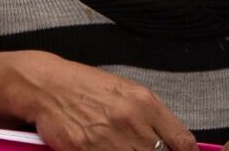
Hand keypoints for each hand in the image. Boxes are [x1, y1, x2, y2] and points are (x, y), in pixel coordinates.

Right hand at [12, 52, 196, 150]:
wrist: (45, 85)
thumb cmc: (85, 88)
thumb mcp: (125, 92)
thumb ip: (153, 118)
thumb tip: (176, 145)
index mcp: (144, 103)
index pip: (183, 143)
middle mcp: (130, 120)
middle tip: (140, 149)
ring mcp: (108, 138)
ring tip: (119, 149)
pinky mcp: (84, 150)